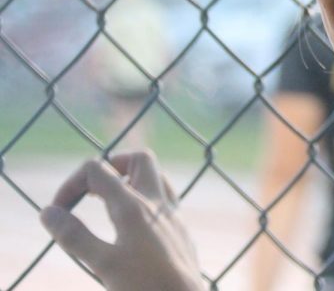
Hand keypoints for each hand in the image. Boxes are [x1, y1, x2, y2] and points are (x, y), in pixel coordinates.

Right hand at [39, 151, 204, 290]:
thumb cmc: (145, 286)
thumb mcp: (102, 263)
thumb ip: (74, 236)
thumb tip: (48, 211)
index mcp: (133, 206)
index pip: (96, 169)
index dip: (70, 184)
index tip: (59, 212)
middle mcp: (157, 203)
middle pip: (138, 159)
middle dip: (111, 166)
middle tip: (92, 192)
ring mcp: (173, 214)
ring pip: (157, 176)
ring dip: (132, 180)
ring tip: (109, 202)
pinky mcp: (181, 229)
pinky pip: (165, 198)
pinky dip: (146, 198)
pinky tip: (133, 224)